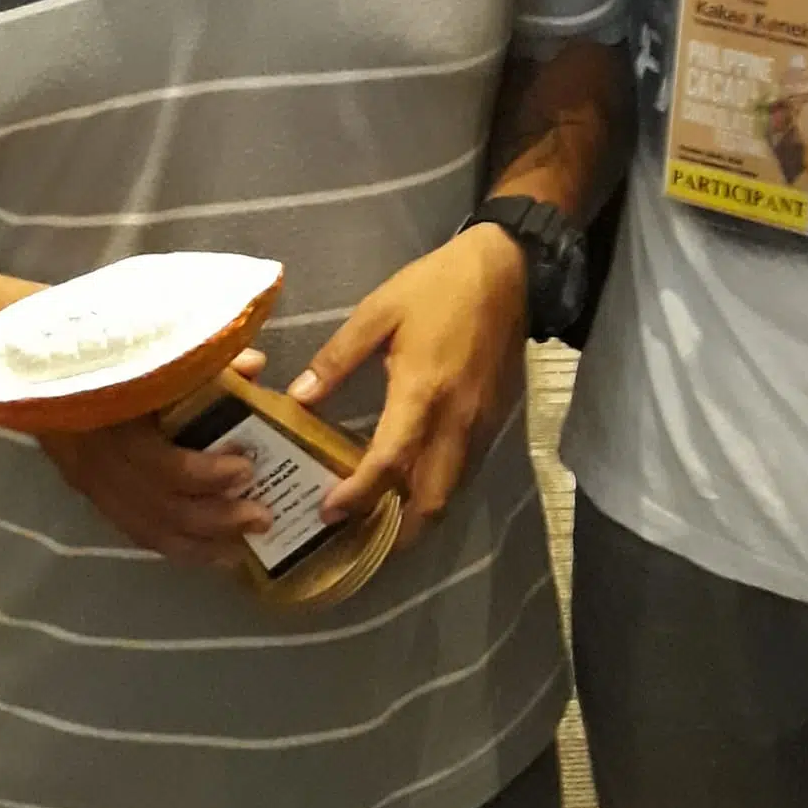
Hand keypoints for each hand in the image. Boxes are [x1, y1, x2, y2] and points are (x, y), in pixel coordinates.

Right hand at [38, 349, 269, 567]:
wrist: (33, 360)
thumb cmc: (98, 348)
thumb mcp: (149, 346)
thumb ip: (201, 357)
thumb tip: (255, 365)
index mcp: (112, 421)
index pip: (162, 465)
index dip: (207, 474)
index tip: (247, 467)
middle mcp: (97, 461)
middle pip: (160, 507)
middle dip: (215, 519)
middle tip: (262, 518)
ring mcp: (89, 482)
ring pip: (145, 529)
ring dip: (196, 545)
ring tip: (239, 551)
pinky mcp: (87, 493)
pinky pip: (131, 528)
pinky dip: (169, 542)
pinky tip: (201, 549)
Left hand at [289, 227, 527, 545]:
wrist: (508, 269)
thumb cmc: (439, 286)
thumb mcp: (379, 310)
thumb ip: (337, 357)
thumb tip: (299, 397)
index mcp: (423, 391)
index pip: (389, 462)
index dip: (359, 494)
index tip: (329, 512)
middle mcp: (456, 420)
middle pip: (432, 499)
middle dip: (397, 531)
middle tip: (359, 538)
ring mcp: (481, 423)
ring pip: (453, 490)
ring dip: (419, 514)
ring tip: (382, 519)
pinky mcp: (495, 418)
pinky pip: (466, 470)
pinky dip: (439, 487)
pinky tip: (415, 481)